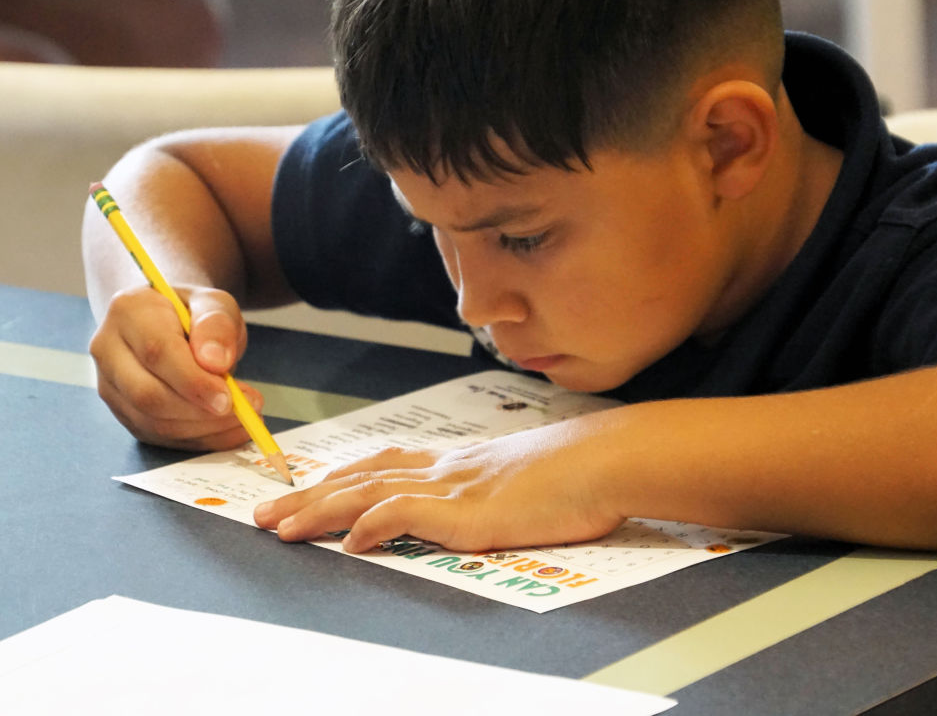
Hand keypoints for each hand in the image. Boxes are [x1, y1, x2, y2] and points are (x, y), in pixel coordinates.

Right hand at [89, 284, 261, 449]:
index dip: (194, 381)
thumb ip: (217, 325)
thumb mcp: (216, 304)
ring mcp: (110, 383)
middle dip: (200, 412)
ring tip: (243, 419)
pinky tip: (226, 430)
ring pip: (151, 421)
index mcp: (129, 310)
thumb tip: (216, 362)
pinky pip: (157, 435)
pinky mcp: (122, 410)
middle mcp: (108, 348)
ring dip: (202, 429)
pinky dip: (197, 438)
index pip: (157, 352)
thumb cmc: (195, 313)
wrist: (172, 323)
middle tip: (244, 411)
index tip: (228, 398)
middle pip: (147, 394)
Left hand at [252, 420, 625, 552]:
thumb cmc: (576, 473)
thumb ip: (494, 491)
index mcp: (459, 462)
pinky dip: (371, 524)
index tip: (310, 486)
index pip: (386, 464)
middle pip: (362, 477)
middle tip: (267, 513)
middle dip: (310, 496)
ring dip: (319, 511)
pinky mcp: (466, 511)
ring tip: (280, 528)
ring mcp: (453, 487)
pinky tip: (347, 541)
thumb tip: (486, 505)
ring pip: (369, 493)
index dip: (343, 476)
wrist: (602, 461)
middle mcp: (446, 468)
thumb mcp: (526, 478)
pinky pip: (404, 515)